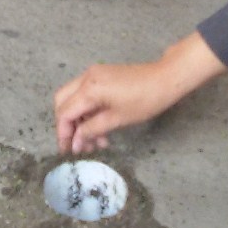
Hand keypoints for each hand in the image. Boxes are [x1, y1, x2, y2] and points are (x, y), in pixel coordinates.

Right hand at [55, 60, 180, 154]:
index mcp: (89, 89)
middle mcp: (86, 78)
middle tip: (76, 145)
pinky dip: (87, 111)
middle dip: (66, 125)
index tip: (67, 152)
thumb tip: (75, 143)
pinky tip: (100, 129)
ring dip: (79, 120)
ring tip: (94, 143)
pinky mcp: (101, 76)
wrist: (165, 79)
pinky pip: (85, 94)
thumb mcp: (117, 119)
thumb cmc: (144, 101)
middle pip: (63, 102)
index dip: (63, 134)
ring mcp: (93, 75)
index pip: (64, 112)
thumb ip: (92, 130)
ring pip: (74, 99)